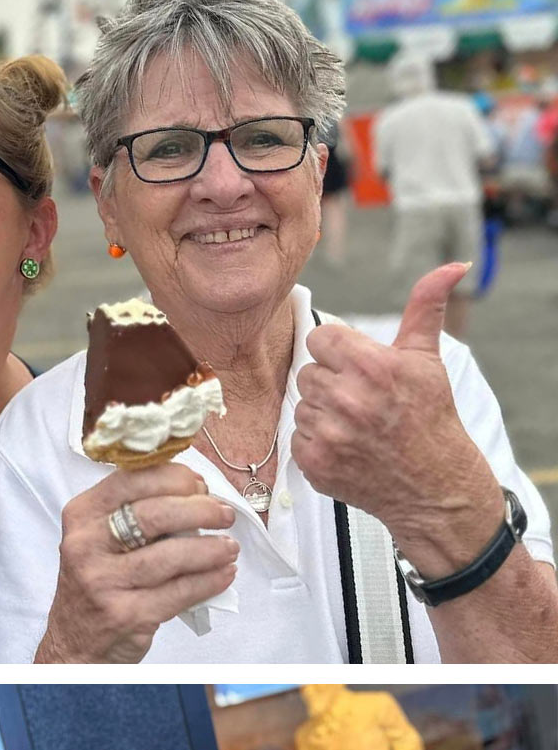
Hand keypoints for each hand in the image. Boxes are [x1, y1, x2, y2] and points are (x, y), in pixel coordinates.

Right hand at [37, 462, 238, 662]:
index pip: (133, 479)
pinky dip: (210, 580)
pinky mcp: (126, 614)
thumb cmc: (98, 582)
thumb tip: (199, 492)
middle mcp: (85, 545)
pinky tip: (223, 574)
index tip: (201, 486)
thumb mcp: (101, 538)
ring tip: (228, 548)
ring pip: (173, 555)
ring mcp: (103, 582)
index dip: (176, 478)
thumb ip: (138, 511)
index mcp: (82, 516)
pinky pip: (181, 591)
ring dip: (212, 549)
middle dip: (202, 510)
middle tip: (224, 516)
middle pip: (156, 514)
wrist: (75, 642)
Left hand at [296, 264, 501, 577]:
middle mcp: (347, 398)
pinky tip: (345, 444)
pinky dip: (316, 440)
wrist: (433, 482)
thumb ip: (426, 307)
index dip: (337, 350)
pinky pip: (296, 436)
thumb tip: (452, 266)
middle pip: (308, 372)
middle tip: (361, 398)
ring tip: (355, 422)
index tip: (356, 365)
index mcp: (372, 366)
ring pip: (301, 404)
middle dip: (331, 381)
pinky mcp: (314, 462)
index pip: (320, 338)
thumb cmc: (429, 415)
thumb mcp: (428, 358)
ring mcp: (328, 433)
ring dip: (322, 411)